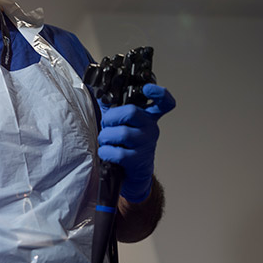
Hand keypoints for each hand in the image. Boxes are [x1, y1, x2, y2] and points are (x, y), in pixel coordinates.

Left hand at [97, 84, 175, 201]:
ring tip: (105, 141)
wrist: (132, 174)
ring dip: (106, 136)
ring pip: (122, 133)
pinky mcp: (138, 160)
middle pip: (131, 112)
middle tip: (107, 124)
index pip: (164, 103)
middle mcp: (150, 128)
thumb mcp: (121, 124)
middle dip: (111, 117)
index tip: (147, 88)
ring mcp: (146, 144)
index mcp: (148, 117)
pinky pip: (118, 153)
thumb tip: (97, 93)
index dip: (159, 93)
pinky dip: (106, 152)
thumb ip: (111, 108)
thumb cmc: (124, 145)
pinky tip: (105, 153)